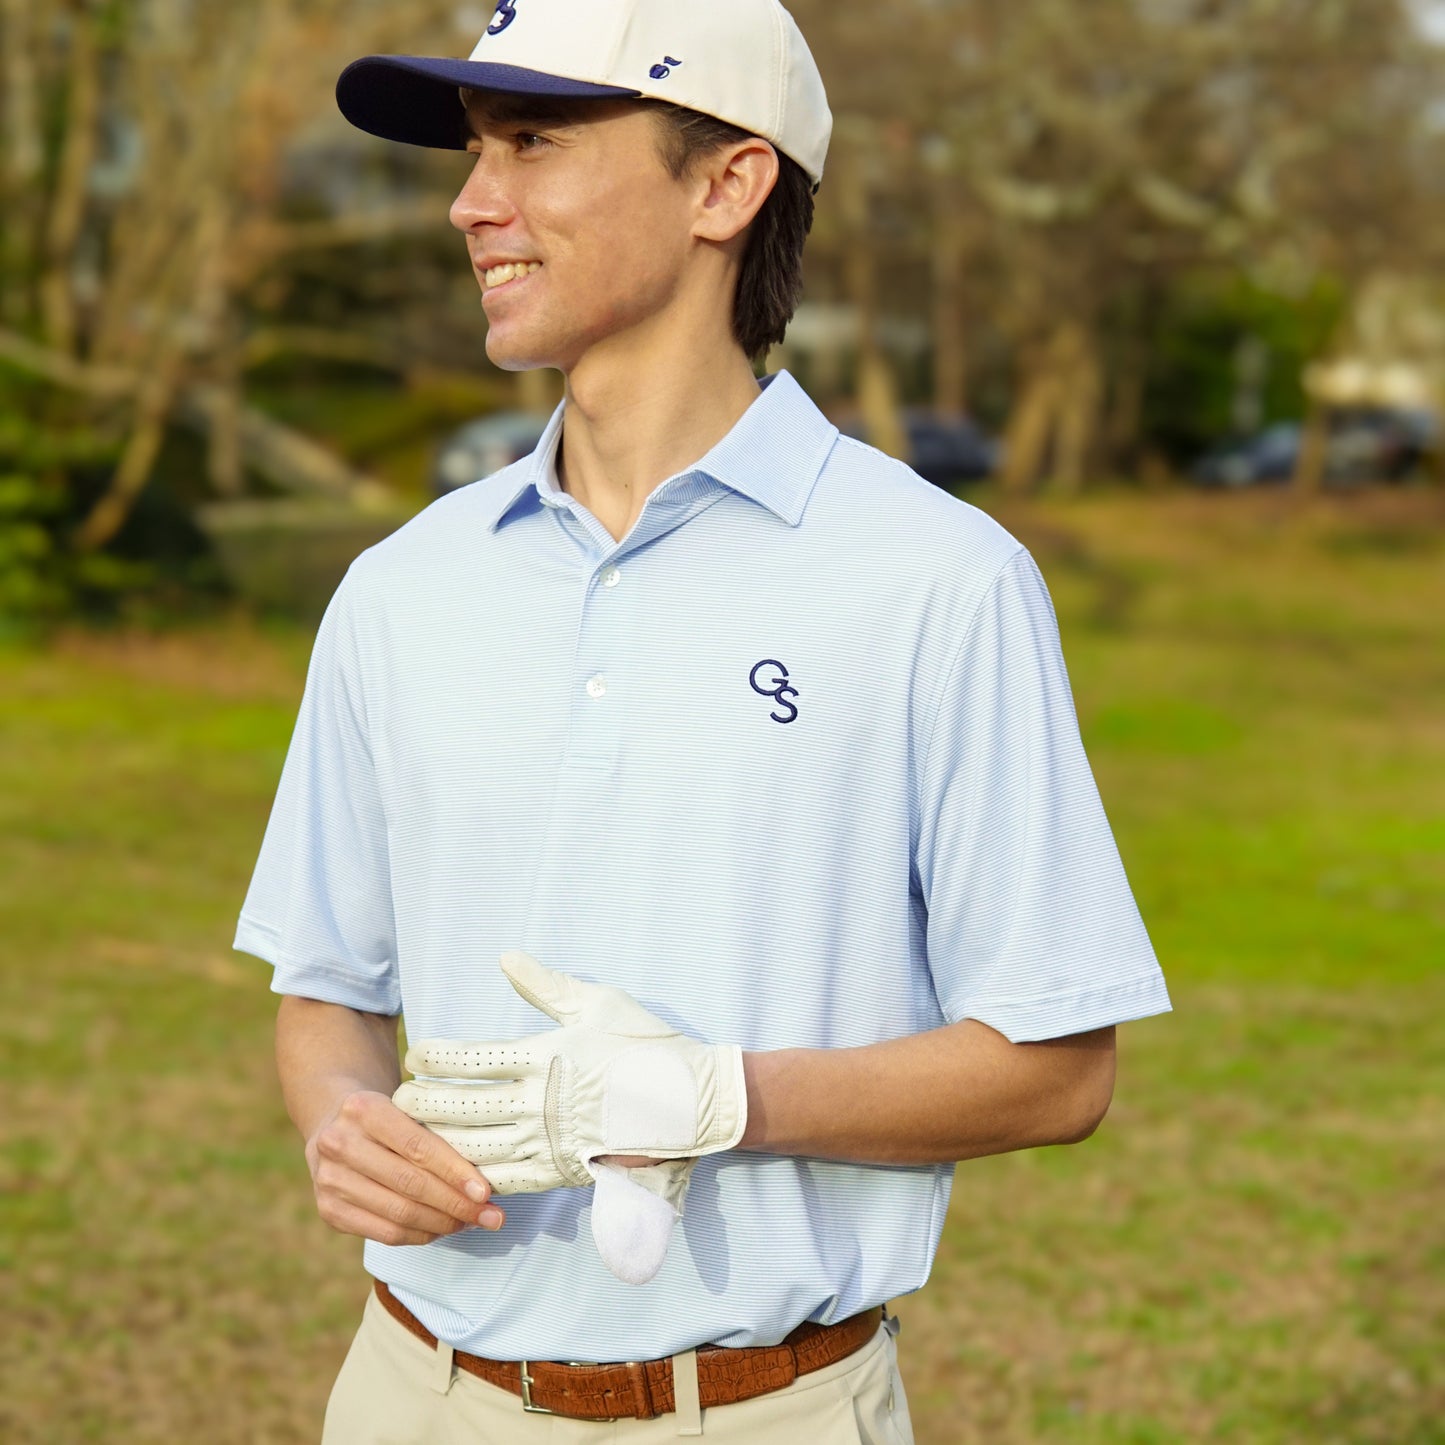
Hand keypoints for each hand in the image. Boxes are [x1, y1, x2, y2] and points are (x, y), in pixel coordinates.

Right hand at [305, 1088, 504, 1245]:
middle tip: (491, 1216)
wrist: (332, 1122)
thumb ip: (435, 1135)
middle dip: (456, 1204)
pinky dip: (420, 1235)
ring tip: (471, 1223)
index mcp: (364, 1109)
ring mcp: (329, 1181)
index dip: (454, 1172)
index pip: (418, 1147)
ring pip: (399, 1214)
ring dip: (443, 1224)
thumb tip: (484, 1182)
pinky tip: (442, 1229)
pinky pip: (384, 1233)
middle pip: (410, 1185)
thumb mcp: (404, 1108)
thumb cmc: (386, 1116)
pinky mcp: (329, 1211)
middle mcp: (340, 1144)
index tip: (485, 1192)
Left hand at [393, 951, 746, 1193]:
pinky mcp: (562, 1170)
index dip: (438, 1058)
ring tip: (413, 1137)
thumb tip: (506, 959)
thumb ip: (546, 986)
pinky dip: (475, 1175)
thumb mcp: (598, 1002)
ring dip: (440, 1141)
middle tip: (397, 1100)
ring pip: (476, 1146)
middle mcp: (540, 1101)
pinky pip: (507, 1179)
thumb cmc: (646, 1043)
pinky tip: (453, 1172)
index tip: (415, 1054)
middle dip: (424, 1103)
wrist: (693, 1101)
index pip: (474, 1059)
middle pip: (464, 1107)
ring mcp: (549, 1141)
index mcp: (546, 1056)